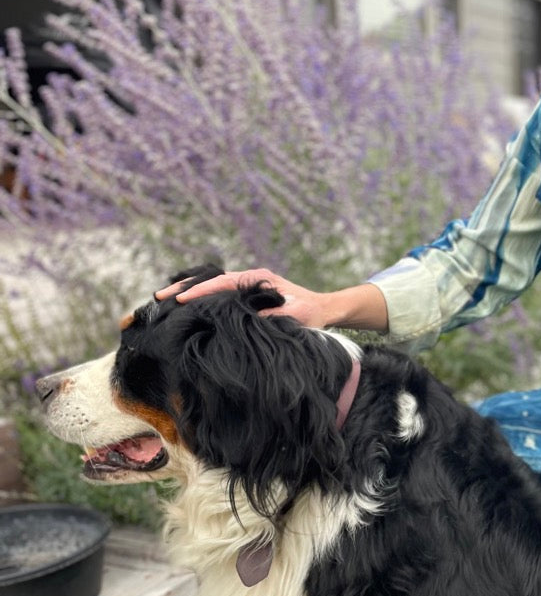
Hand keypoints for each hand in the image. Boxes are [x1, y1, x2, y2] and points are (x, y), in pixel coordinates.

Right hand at [153, 270, 388, 331]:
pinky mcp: (247, 293)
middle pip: (210, 279)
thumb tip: (247, 319)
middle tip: (159, 296)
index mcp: (258, 279)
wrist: (326, 309)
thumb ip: (272, 316)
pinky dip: (200, 295)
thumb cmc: (312, 314)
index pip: (222, 284)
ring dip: (188, 290)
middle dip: (184, 287)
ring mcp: (247, 284)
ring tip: (163, 298)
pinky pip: (218, 292)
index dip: (201, 292)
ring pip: (212, 284)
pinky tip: (185, 304)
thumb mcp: (294, 316)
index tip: (182, 300)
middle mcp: (250, 277)